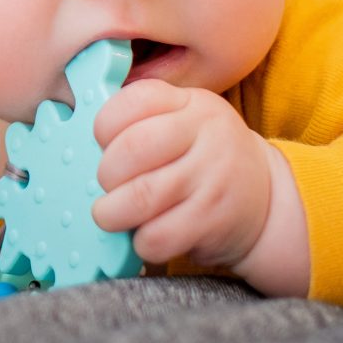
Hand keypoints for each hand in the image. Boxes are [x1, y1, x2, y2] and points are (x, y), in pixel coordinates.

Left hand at [91, 80, 274, 270]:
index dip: (103, 125)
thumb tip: (75, 135)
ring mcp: (213, 178)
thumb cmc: (205, 158)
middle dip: (105, 173)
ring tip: (110, 214)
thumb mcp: (185, 121)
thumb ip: (142, 121)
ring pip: (142, 196)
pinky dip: (140, 241)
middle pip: (132, 149)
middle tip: (105, 185)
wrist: (267, 198)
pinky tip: (143, 235)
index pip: (134, 100)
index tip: (100, 144)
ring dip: (112, 212)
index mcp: (191, 103)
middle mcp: (206, 135)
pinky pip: (159, 235)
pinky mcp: (214, 220)